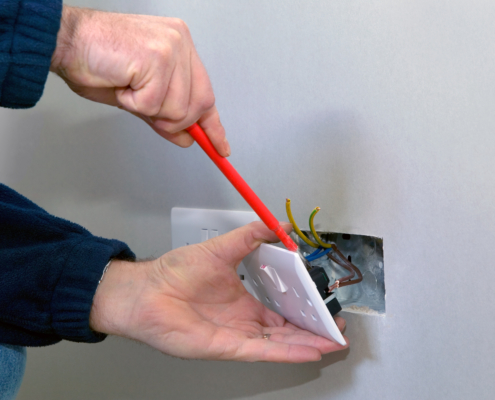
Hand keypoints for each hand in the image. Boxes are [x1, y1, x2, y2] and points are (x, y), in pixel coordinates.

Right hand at [50, 6, 229, 156]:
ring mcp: (172, 48)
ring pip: (178, 110)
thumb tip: (187, 137)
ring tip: (129, 87)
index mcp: (181, 48)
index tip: (221, 147)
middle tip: (146, 106)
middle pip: (199, 105)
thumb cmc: (98, 61)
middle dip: (174, 120)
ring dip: (148, 110)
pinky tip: (123, 84)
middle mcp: (181, 43)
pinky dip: (134, 103)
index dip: (213, 126)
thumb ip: (166, 116)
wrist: (66, 40)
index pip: (206, 94)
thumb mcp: (139, 96)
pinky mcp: (158, 57)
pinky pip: (154, 105)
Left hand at [89, 222, 348, 362]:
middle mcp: (243, 320)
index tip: (322, 304)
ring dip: (307, 342)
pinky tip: (308, 350)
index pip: (282, 308)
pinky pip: (263, 351)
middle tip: (336, 328)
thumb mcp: (221, 247)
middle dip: (312, 329)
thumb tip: (279, 225)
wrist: (145, 290)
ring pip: (279, 342)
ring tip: (332, 341)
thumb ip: (250, 235)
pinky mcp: (227, 347)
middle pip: (286, 329)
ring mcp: (236, 335)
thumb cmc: (174, 271)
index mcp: (244, 299)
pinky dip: (287, 351)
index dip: (303, 308)